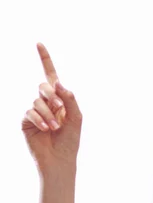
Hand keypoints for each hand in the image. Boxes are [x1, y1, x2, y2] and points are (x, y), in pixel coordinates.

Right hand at [22, 43, 82, 172]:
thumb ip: (70, 99)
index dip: (45, 60)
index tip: (39, 43)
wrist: (60, 159)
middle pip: (44, 87)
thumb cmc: (71, 140)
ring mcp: (35, 110)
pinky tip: (47, 129)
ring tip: (55, 127)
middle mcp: (46, 102)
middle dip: (52, 95)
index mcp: (60, 99)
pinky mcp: (26, 121)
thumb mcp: (76, 118)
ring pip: (37, 101)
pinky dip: (40, 119)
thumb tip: (58, 82)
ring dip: (48, 114)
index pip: (50, 76)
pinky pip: (30, 112)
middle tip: (60, 108)